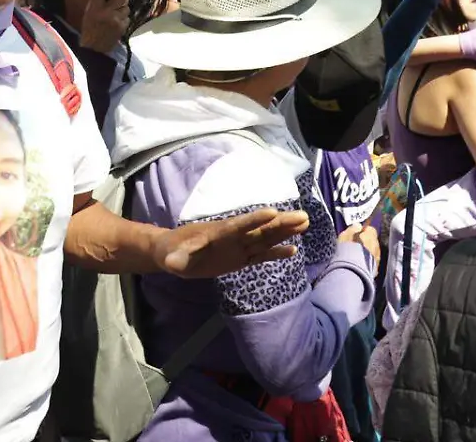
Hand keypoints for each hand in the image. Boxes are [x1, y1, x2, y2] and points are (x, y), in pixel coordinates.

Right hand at [79, 0, 129, 52]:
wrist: (93, 48)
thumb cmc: (90, 29)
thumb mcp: (90, 13)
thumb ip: (100, 3)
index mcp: (94, 6)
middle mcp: (104, 11)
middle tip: (118, 4)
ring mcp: (114, 19)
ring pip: (126, 8)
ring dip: (122, 12)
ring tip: (113, 20)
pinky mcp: (121, 27)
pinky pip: (127, 18)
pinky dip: (123, 21)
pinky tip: (115, 27)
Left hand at [153, 209, 308, 277]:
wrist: (172, 254)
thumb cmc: (171, 252)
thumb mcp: (170, 256)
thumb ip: (175, 258)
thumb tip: (172, 263)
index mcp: (217, 233)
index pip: (238, 225)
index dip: (254, 220)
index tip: (272, 212)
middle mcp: (232, 238)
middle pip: (259, 230)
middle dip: (280, 223)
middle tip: (303, 216)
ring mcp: (238, 247)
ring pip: (265, 239)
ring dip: (284, 233)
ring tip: (305, 223)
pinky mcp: (240, 258)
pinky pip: (261, 256)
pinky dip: (276, 253)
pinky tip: (293, 249)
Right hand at [339, 223, 380, 264]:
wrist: (353, 267)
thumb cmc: (348, 250)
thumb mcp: (345, 235)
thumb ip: (352, 229)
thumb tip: (357, 225)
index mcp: (371, 234)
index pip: (370, 229)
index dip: (363, 231)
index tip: (356, 233)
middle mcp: (376, 245)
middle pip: (372, 241)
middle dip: (365, 242)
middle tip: (355, 245)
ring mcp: (377, 257)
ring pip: (372, 252)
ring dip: (366, 252)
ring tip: (355, 256)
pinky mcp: (375, 268)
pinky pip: (371, 262)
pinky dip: (366, 261)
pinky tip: (358, 263)